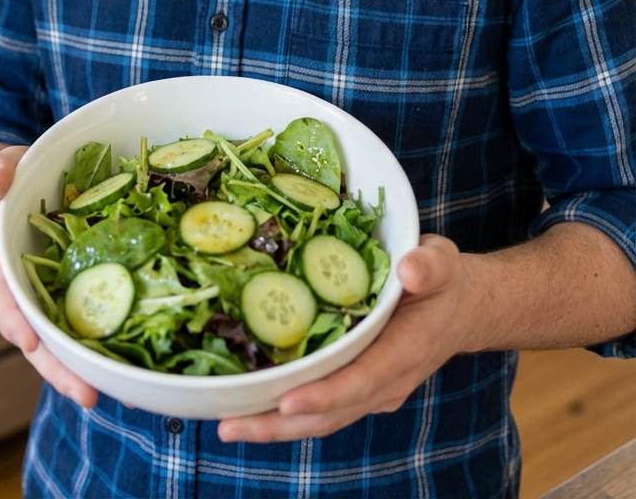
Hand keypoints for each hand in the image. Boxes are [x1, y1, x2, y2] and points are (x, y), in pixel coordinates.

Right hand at [0, 145, 97, 406]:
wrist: (23, 191)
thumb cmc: (12, 182)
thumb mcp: (1, 170)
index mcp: (2, 263)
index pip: (2, 297)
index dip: (14, 319)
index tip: (28, 340)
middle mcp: (25, 290)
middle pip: (36, 336)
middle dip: (57, 367)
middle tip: (85, 393)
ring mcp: (52, 296)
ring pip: (64, 340)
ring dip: (84, 369)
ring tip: (113, 394)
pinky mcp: (79, 294)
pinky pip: (90, 321)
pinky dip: (106, 345)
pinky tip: (133, 365)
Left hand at [218, 235, 475, 442]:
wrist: (461, 310)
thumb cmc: (445, 282)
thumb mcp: (442, 262)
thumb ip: (429, 265)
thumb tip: (409, 269)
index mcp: (406, 350)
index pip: (362, 379)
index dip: (325, 394)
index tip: (287, 402)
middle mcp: (387, 381)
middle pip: (332, 413)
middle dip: (281, 423)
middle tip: (231, 424)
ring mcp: (372, 390)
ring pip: (323, 419)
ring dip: (276, 427)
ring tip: (229, 424)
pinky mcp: (360, 387)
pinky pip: (323, 407)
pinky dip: (287, 413)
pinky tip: (251, 406)